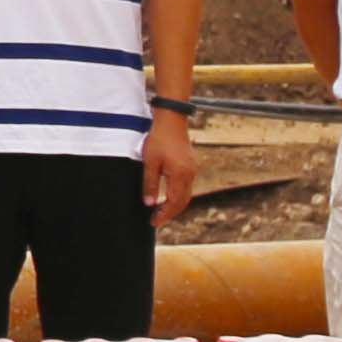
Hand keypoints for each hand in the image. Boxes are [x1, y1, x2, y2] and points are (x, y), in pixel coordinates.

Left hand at [143, 106, 195, 225]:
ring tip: (161, 210)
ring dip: (175, 204)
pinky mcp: (190, 164)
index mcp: (180, 175)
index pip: (174, 203)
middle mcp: (190, 174)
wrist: (172, 119)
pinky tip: (168, 195)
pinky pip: (186, 185)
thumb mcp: (150, 162)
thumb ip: (150, 184)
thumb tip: (149, 204)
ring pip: (186, 194)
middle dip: (170, 213)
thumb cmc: (159, 139)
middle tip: (156, 220)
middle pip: (183, 202)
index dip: (164, 215)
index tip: (154, 222)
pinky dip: (178, 195)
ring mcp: (191, 169)